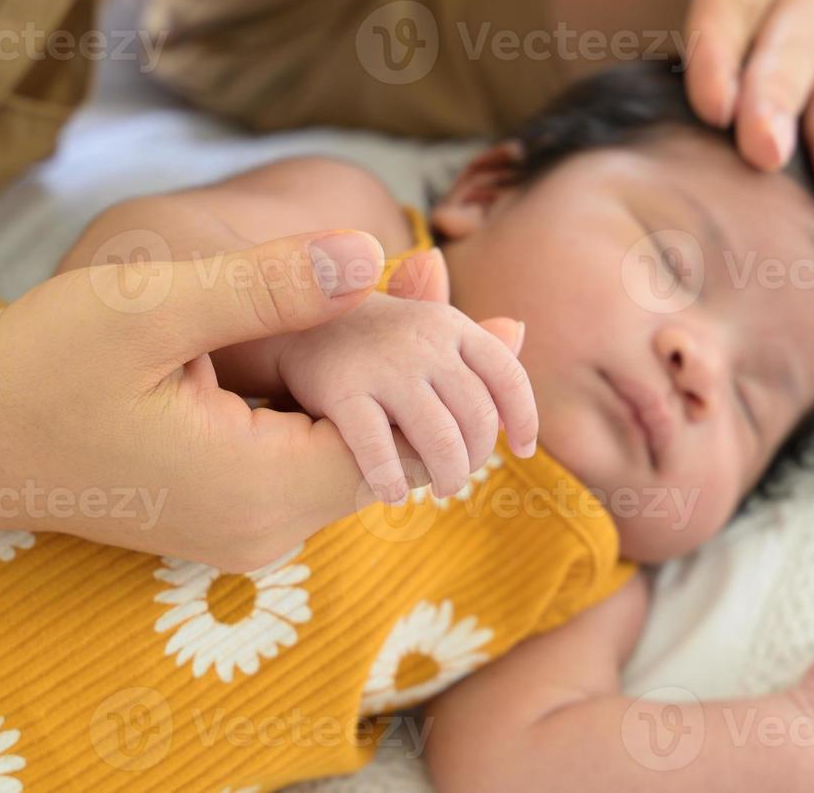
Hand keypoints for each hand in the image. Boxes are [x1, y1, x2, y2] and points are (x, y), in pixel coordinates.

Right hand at [0, 230, 427, 571]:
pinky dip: (332, 401)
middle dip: (411, 367)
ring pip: (349, 454)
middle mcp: (263, 530)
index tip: (458, 286)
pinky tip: (334, 338)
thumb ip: (266, 285)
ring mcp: (242, 531)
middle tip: (435, 273)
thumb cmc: (36, 370)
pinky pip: (307, 460)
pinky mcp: (222, 515)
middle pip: (386, 450)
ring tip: (402, 295)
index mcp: (260, 489)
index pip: (401, 438)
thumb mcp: (148, 308)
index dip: (436, 360)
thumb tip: (372, 251)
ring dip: (373, 383)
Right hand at [276, 269, 537, 504]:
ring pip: (442, 441)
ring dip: (446, 476)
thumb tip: (521, 332)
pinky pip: (382, 451)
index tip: (525, 450)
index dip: (525, 418)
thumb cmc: (369, 336)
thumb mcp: (423, 324)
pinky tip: (392, 493)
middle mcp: (423, 341)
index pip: (508, 376)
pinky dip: (393, 480)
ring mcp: (384, 365)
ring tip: (437, 488)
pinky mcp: (341, 391)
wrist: (288, 320)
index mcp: (449, 323)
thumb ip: (469, 337)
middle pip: (479, 418)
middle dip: (477, 458)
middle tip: (460, 475)